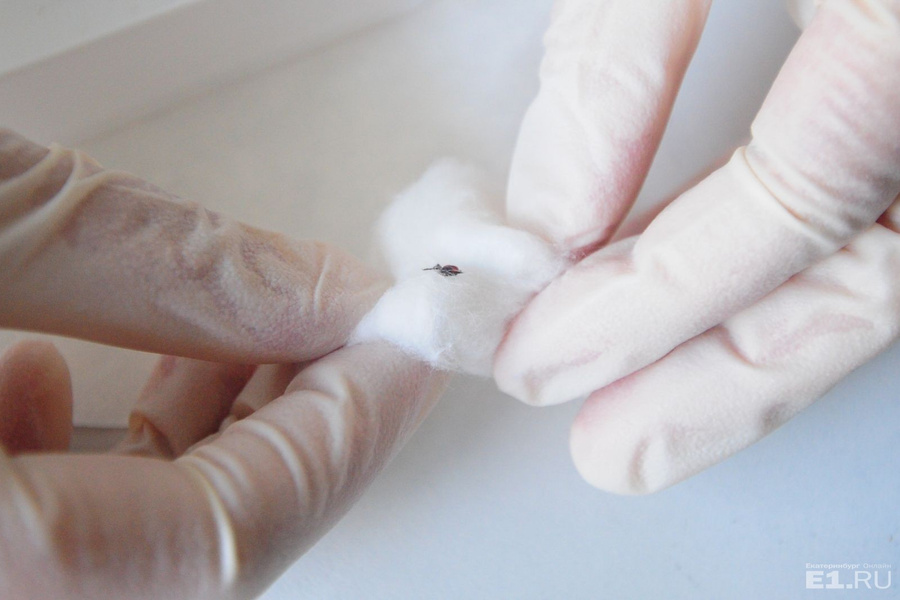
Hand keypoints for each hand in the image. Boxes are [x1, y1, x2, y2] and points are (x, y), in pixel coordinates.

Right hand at [0, 130, 446, 598]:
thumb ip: (160, 268)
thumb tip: (317, 289)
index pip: (232, 534)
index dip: (346, 432)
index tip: (409, 346)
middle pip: (197, 553)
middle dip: (290, 430)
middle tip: (343, 330)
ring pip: (133, 545)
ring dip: (199, 435)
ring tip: (227, 330)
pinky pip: (49, 532)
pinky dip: (85, 455)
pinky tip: (55, 369)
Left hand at [494, 0, 899, 492]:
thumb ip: (622, 51)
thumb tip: (558, 209)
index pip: (791, 203)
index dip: (658, 298)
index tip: (545, 353)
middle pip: (859, 276)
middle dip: (721, 382)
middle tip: (612, 450)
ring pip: (878, 266)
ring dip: (761, 366)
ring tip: (649, 433)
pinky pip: (871, 219)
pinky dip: (786, 284)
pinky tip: (711, 325)